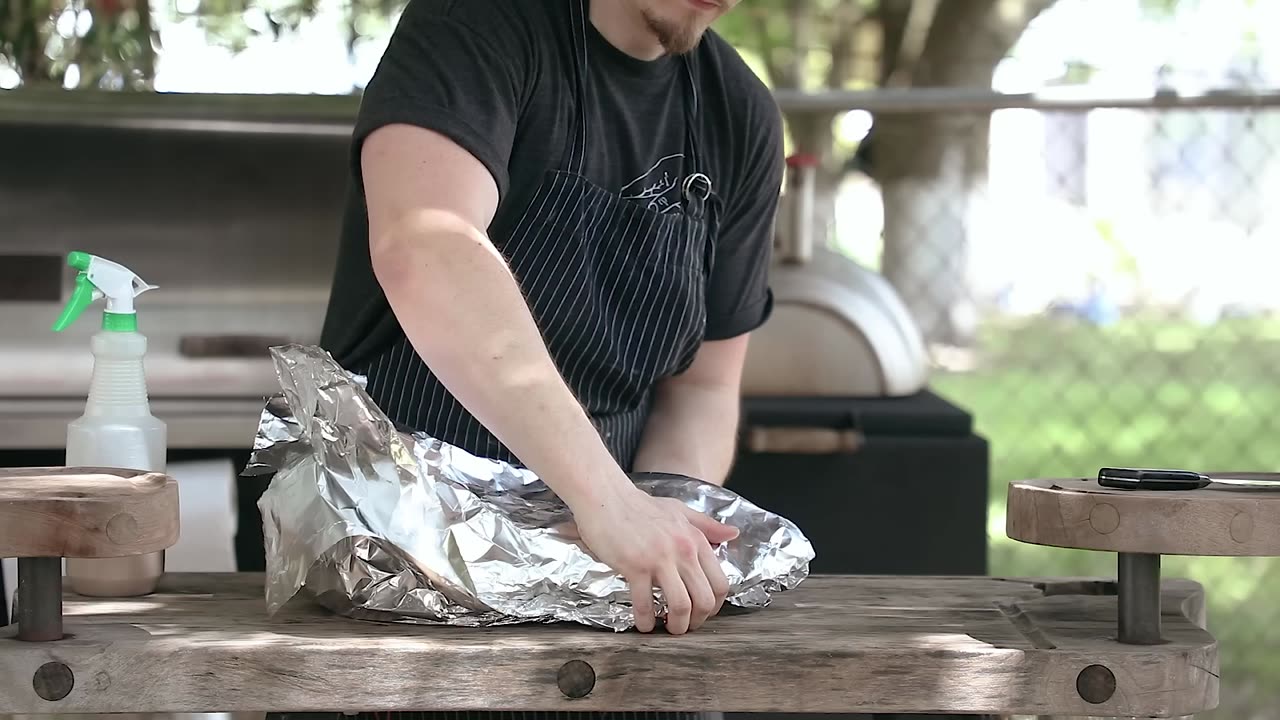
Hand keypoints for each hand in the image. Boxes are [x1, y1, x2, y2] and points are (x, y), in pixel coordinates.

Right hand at [571, 484, 739, 633]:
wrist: (606, 497)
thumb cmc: (640, 506)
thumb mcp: (680, 511)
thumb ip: (707, 525)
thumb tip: (733, 534)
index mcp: (697, 540)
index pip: (720, 583)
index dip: (714, 606)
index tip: (702, 613)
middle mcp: (683, 550)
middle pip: (704, 600)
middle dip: (697, 621)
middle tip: (686, 626)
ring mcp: (660, 559)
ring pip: (681, 606)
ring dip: (676, 626)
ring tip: (666, 629)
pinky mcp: (635, 566)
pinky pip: (645, 604)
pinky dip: (645, 621)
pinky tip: (643, 624)